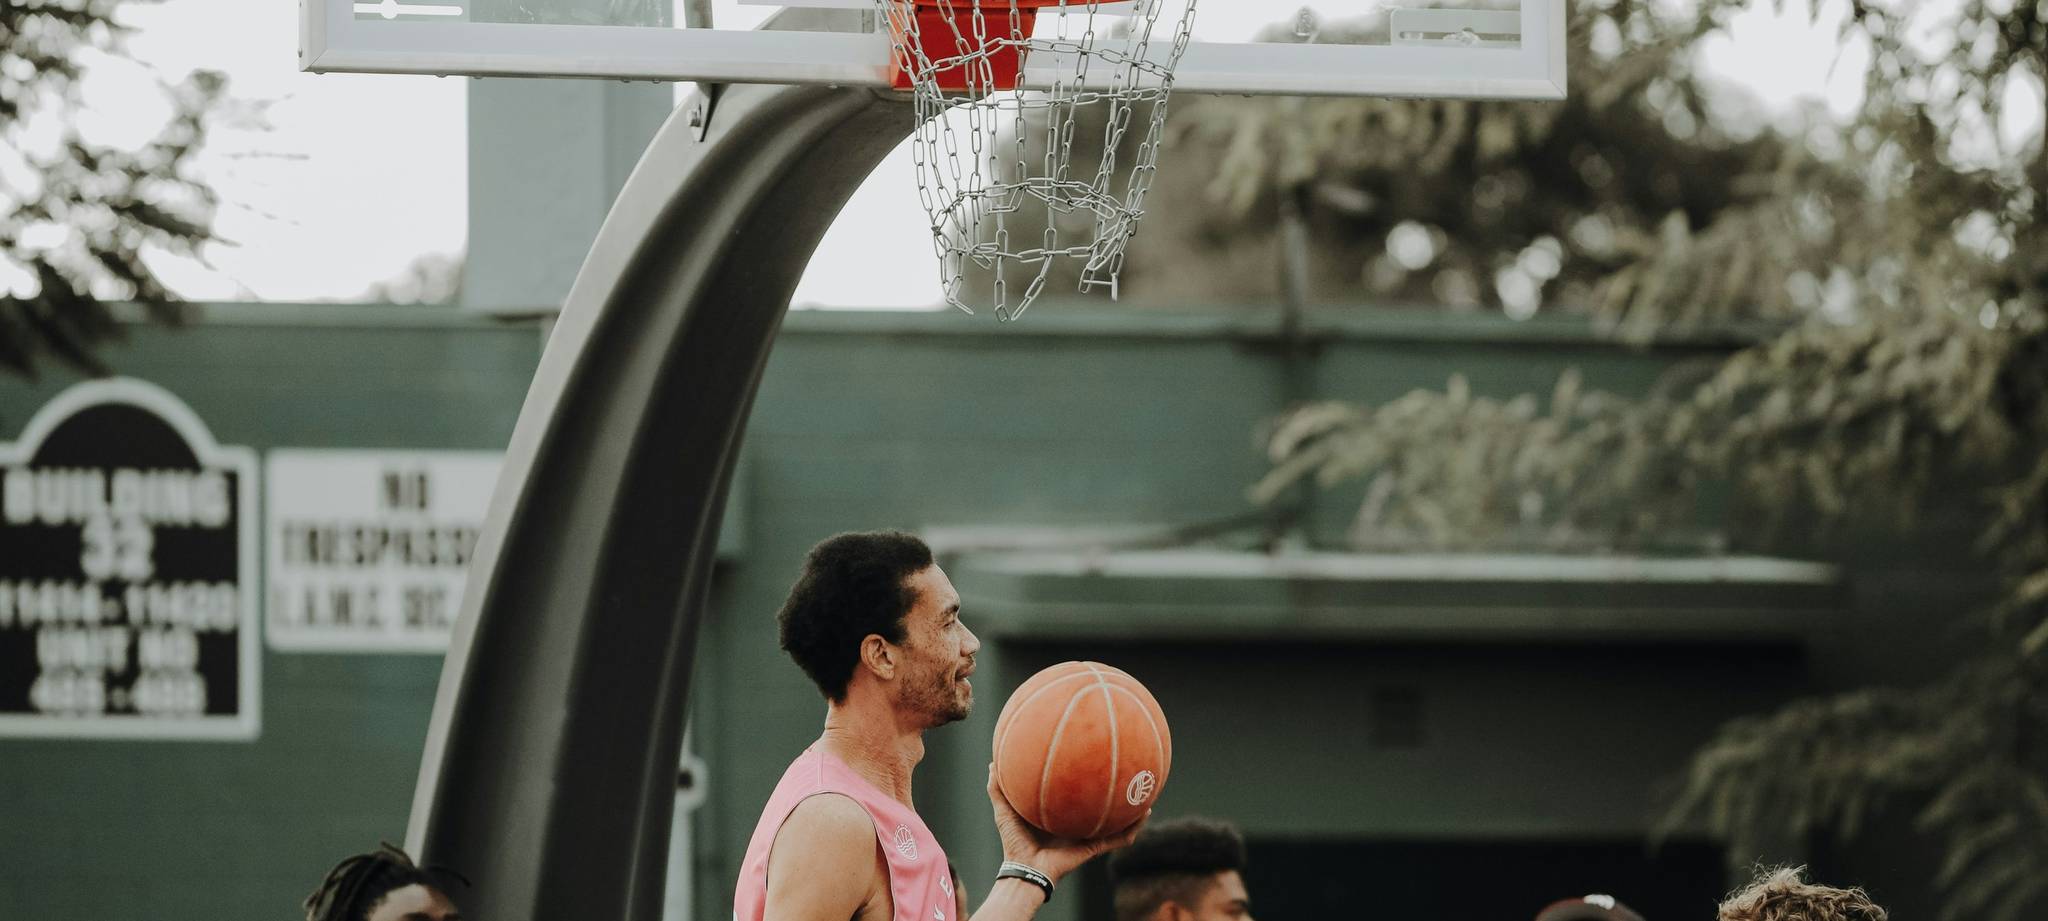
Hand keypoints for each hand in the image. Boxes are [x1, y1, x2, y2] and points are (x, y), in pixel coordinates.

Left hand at [987, 763, 1149, 883]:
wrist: (1025, 868)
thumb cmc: (1014, 841)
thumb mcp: (1004, 808)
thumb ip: (998, 787)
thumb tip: (993, 763)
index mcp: (1061, 813)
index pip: (1077, 794)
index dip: (1086, 780)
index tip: (1093, 759)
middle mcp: (1077, 823)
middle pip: (1101, 804)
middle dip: (1114, 790)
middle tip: (1127, 770)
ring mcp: (1088, 834)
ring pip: (1117, 820)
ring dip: (1132, 809)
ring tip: (1147, 791)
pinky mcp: (1094, 847)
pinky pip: (1118, 838)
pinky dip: (1133, 828)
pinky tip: (1145, 814)